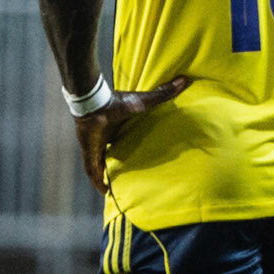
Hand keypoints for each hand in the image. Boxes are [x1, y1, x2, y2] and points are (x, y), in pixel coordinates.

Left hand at [73, 79, 187, 194]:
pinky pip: (93, 172)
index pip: (118, 141)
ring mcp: (94, 147)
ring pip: (99, 165)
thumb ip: (162, 94)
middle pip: (108, 154)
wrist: (95, 104)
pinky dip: (98, 182)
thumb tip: (183, 80)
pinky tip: (104, 192)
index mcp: (114, 128)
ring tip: (115, 189)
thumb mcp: (142, 102)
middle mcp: (103, 138)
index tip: (132, 156)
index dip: (124, 148)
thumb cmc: (116, 102)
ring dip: (105, 176)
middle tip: (125, 177)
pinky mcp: (90, 154)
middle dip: (114, 165)